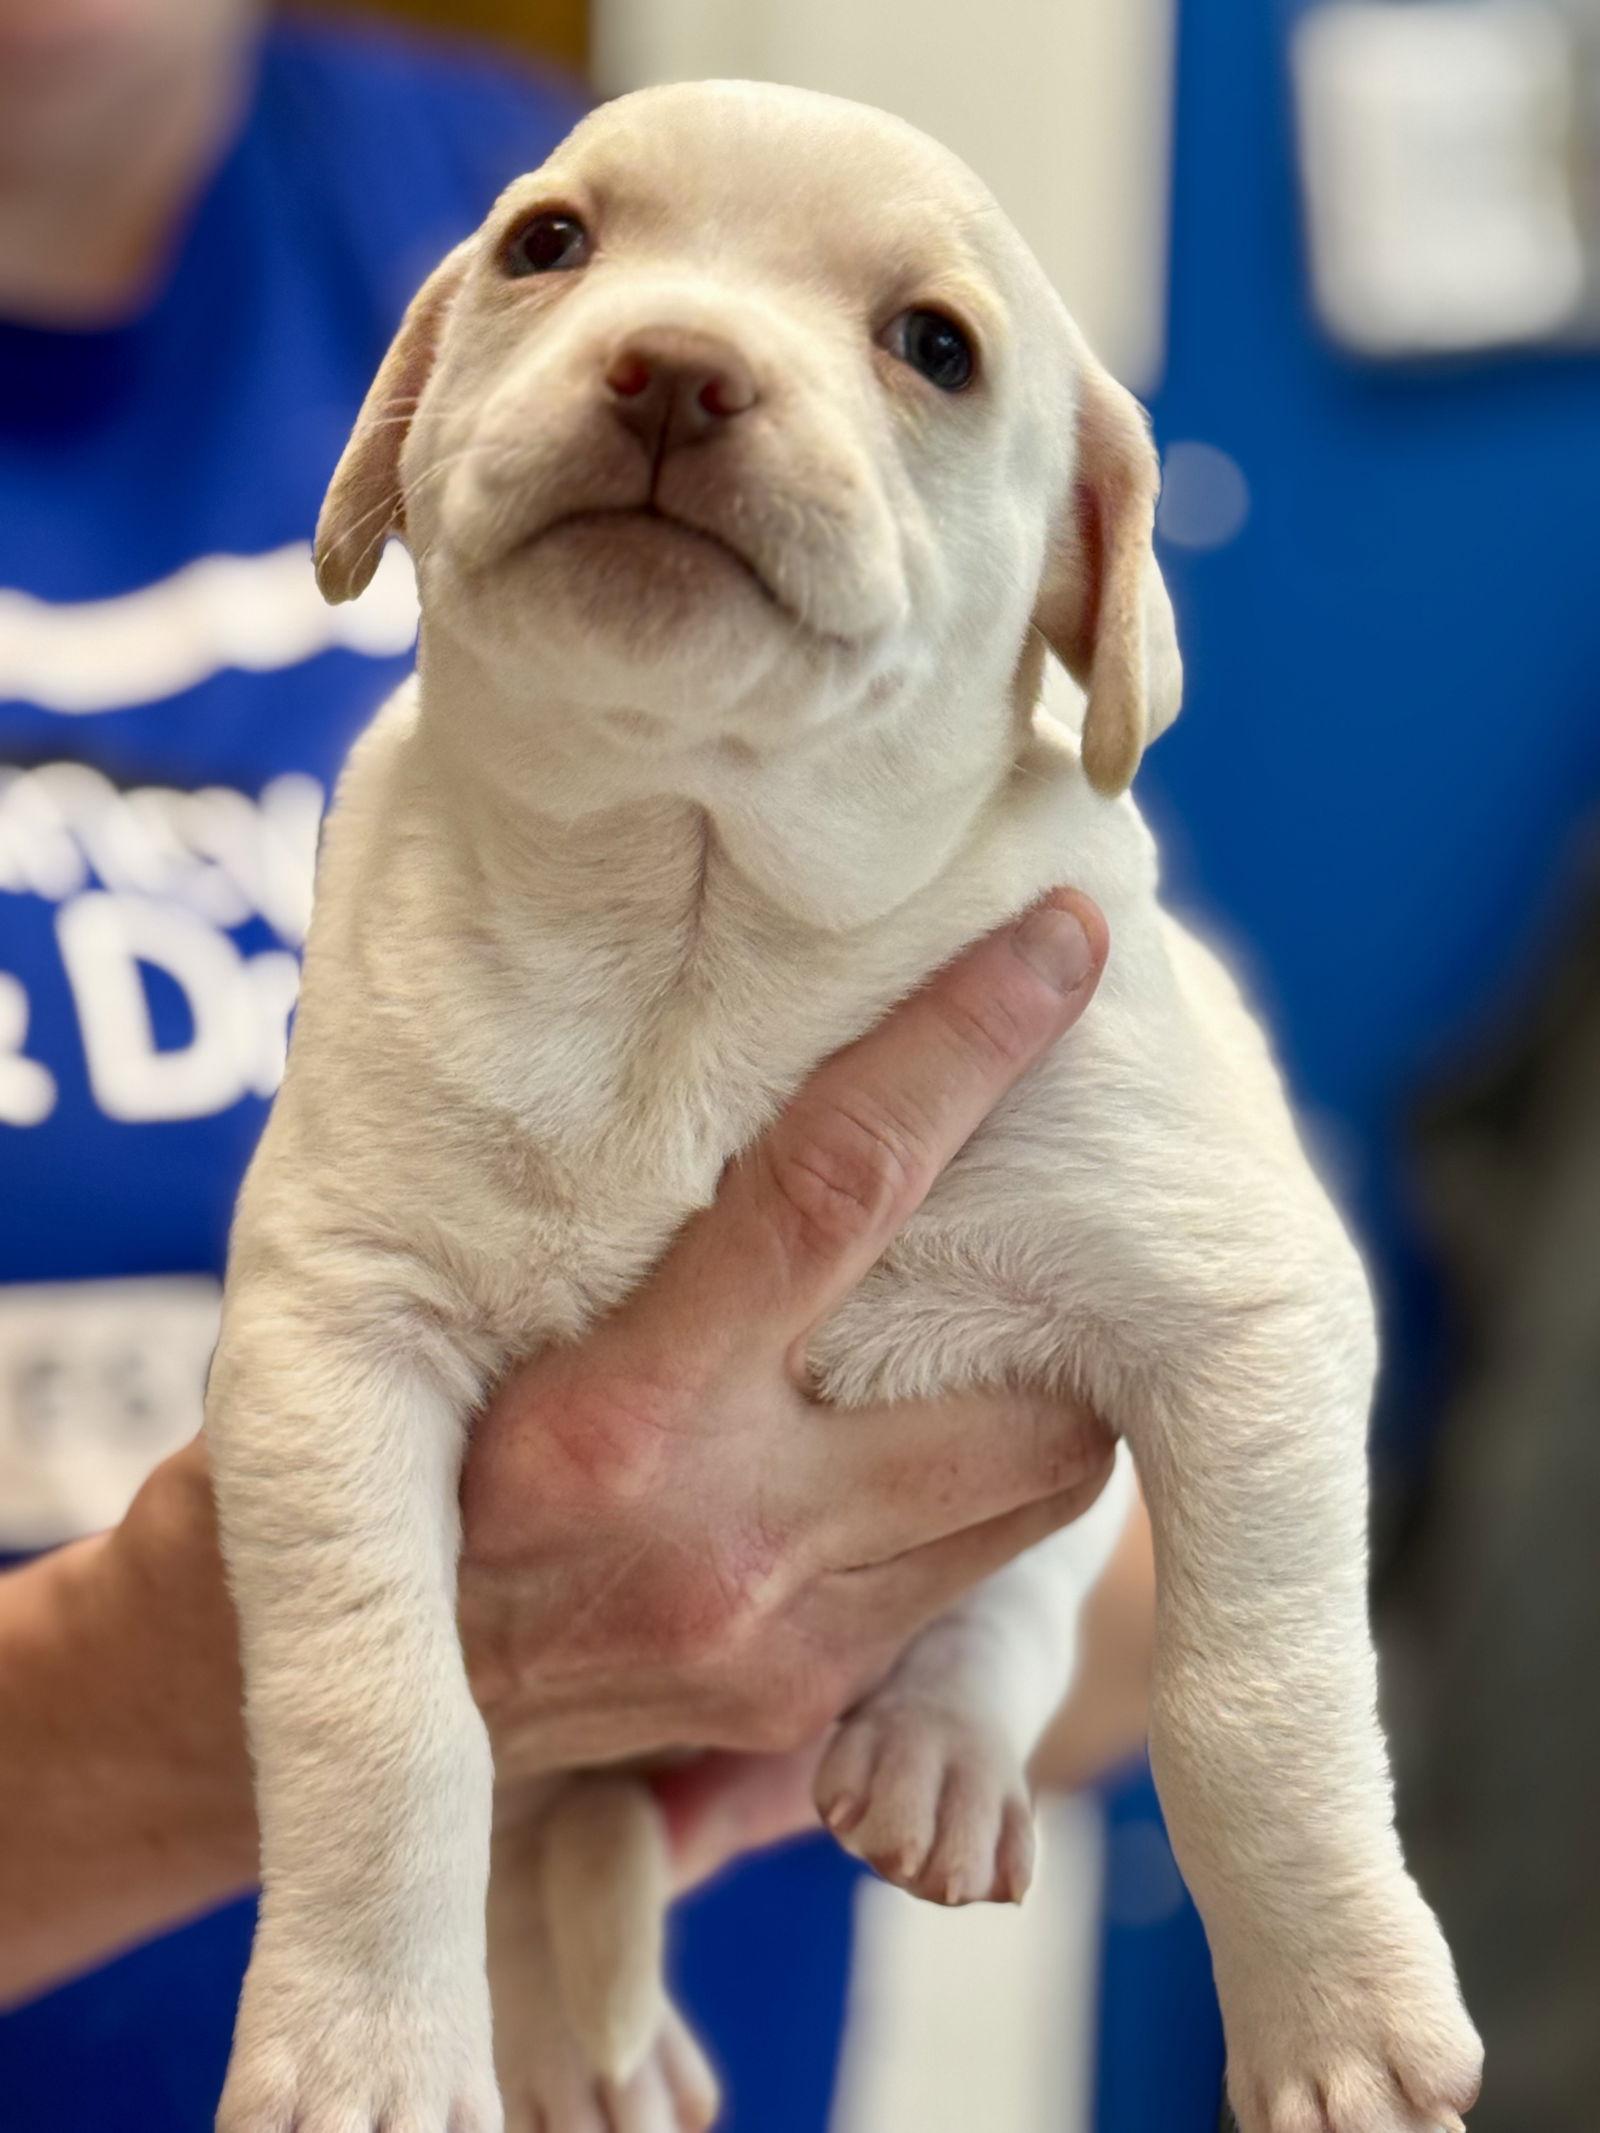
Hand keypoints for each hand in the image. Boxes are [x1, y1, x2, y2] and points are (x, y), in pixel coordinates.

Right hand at [0, 890, 1111, 2003]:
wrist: (299, 1696)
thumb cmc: (378, 1449)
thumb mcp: (454, 1310)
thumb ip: (608, 1216)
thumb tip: (730, 1031)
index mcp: (612, 1415)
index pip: (835, 1188)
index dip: (964, 1049)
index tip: (1061, 938)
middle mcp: (718, 1541)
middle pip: (1025, 1407)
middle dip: (1074, 1317)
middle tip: (1063, 1224)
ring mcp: (775, 1646)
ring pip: (1027, 1509)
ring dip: (1045, 1416)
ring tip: (1009, 1334)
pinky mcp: (794, 1713)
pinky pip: (958, 1592)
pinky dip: (974, 1510)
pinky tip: (922, 1451)